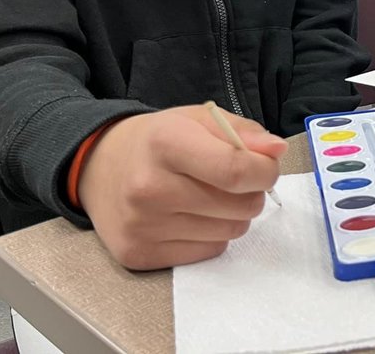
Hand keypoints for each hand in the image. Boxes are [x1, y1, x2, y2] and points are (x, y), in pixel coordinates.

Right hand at [78, 105, 286, 270]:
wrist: (98, 166)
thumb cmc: (158, 140)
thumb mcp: (199, 119)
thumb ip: (244, 132)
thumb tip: (277, 151)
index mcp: (166, 143)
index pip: (236, 171)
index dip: (265, 171)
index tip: (267, 166)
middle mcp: (149, 188)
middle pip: (239, 206)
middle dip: (252, 192)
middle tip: (236, 180)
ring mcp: (142, 226)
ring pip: (230, 232)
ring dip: (233, 214)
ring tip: (210, 196)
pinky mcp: (138, 255)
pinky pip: (208, 251)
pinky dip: (212, 235)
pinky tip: (190, 216)